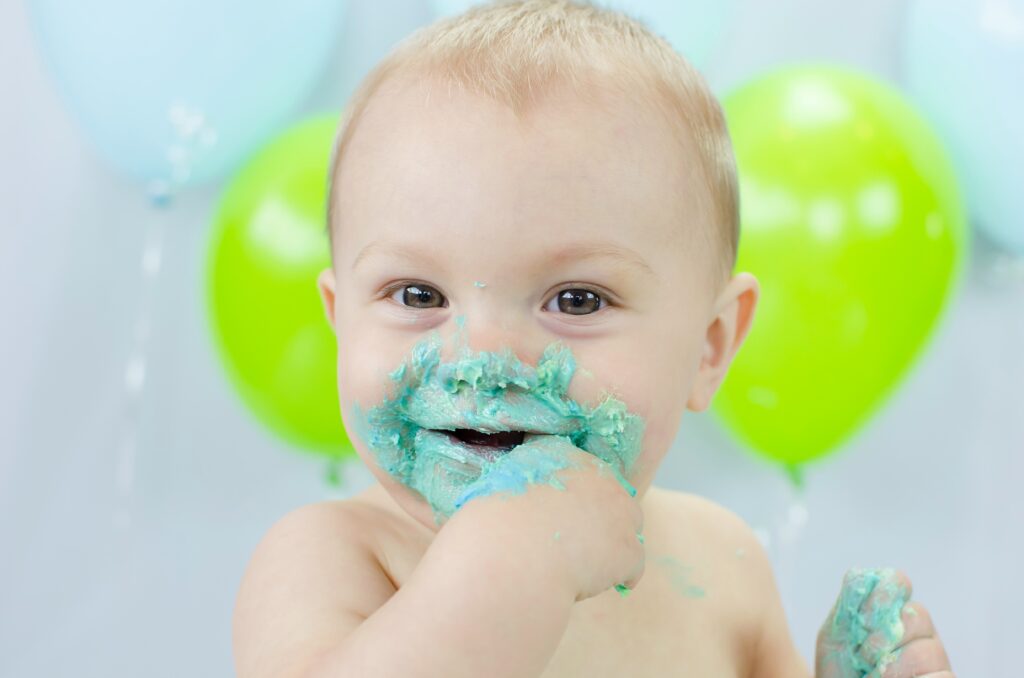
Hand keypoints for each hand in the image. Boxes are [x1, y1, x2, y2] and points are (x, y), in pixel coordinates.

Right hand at [450, 434, 645, 601]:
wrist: (512, 550)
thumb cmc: (496, 520)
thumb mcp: (503, 480)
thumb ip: (522, 478)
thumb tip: (524, 492)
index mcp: (565, 454)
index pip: (581, 468)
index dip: (574, 492)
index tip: (562, 512)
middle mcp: (600, 475)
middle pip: (611, 493)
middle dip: (598, 515)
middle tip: (574, 539)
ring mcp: (620, 512)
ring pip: (628, 526)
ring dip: (613, 542)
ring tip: (589, 563)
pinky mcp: (628, 549)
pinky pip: (633, 566)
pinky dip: (621, 576)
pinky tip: (604, 584)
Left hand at [815, 567, 953, 677]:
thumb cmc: (842, 671)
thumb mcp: (836, 635)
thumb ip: (848, 604)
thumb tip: (857, 573)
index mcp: (894, 612)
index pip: (897, 582)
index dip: (880, 597)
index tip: (862, 620)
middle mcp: (920, 631)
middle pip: (917, 614)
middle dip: (882, 638)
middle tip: (862, 656)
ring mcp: (936, 659)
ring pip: (925, 651)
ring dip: (890, 668)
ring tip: (873, 675)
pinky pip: (937, 677)